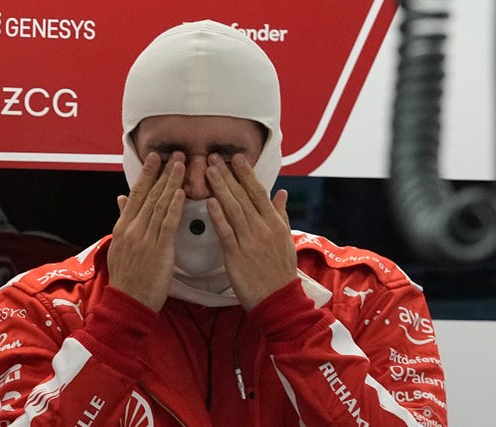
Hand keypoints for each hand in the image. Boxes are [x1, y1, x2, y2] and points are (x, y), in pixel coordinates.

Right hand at [107, 152, 185, 310]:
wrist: (127, 302)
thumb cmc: (127, 277)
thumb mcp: (118, 245)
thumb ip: (122, 219)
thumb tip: (120, 198)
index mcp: (123, 227)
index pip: (136, 194)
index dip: (147, 174)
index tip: (155, 157)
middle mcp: (133, 229)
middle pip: (149, 194)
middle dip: (163, 172)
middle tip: (175, 154)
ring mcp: (145, 239)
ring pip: (159, 205)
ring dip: (171, 183)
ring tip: (182, 165)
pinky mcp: (159, 250)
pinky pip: (167, 224)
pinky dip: (174, 207)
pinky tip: (180, 193)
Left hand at [206, 153, 296, 309]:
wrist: (278, 299)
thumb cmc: (280, 270)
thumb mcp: (286, 239)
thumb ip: (281, 214)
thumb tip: (282, 192)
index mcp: (274, 223)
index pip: (258, 192)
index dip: (246, 174)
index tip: (236, 158)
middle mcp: (263, 228)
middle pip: (243, 196)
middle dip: (228, 175)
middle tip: (214, 157)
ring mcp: (249, 241)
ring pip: (233, 209)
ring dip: (220, 188)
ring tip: (208, 171)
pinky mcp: (236, 256)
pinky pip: (226, 232)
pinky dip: (218, 216)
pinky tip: (209, 201)